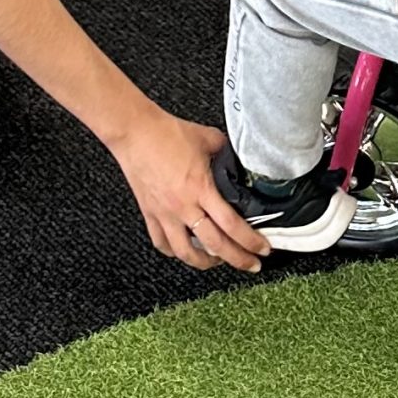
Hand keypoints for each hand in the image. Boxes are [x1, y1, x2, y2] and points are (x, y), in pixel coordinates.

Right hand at [113, 109, 266, 271]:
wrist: (134, 132)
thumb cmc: (167, 133)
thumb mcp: (209, 139)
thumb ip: (226, 154)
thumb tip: (239, 162)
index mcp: (201, 188)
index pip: (232, 225)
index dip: (250, 241)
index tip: (263, 248)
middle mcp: (183, 206)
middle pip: (215, 245)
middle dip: (238, 259)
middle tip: (251, 265)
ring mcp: (165, 213)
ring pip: (186, 252)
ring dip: (206, 263)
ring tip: (219, 262)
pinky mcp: (150, 214)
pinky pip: (162, 243)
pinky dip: (175, 252)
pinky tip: (185, 251)